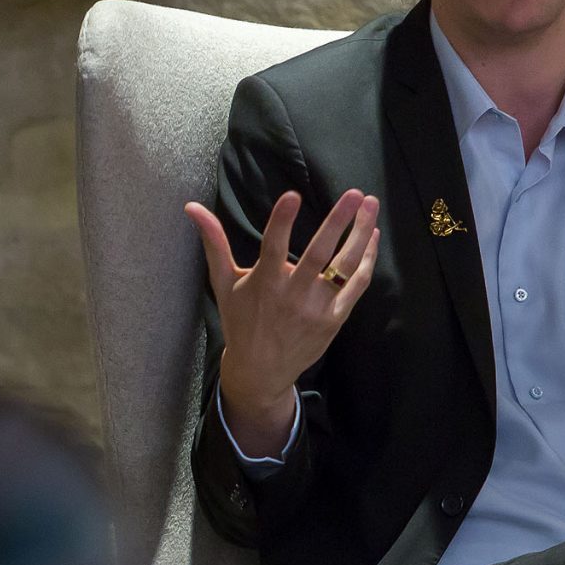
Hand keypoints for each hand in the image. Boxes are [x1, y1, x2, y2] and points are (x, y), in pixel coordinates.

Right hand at [187, 188, 380, 452]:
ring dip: (360, 234)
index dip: (281, 221)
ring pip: (345, 266)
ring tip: (371, 204)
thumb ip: (214, 243)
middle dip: (338, 221)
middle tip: (356, 193)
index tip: (293, 195)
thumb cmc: (239, 321)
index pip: (272, 247)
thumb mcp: (222, 284)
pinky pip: (356, 285)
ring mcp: (317, 308)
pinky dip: (366, 259)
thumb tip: (192, 208)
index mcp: (264, 284)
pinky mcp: (334, 318)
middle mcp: (293, 295)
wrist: (261, 370)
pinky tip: (371, 235)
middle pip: (319, 254)